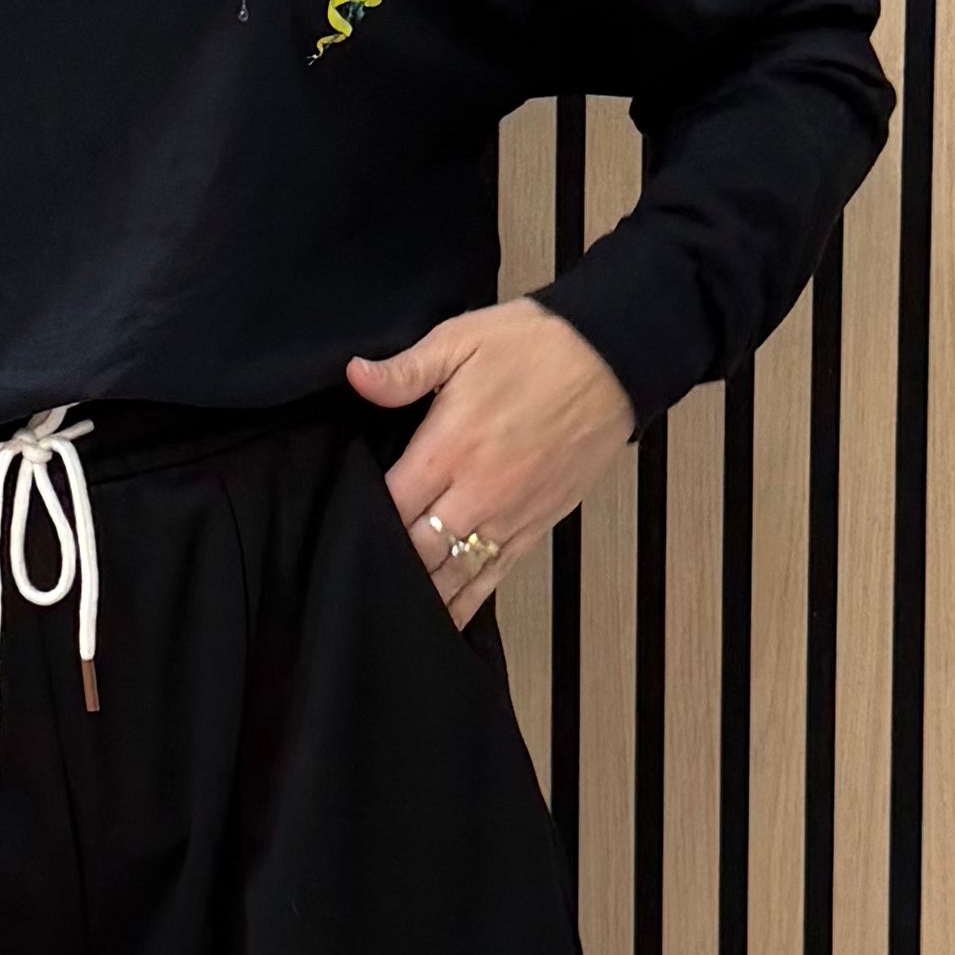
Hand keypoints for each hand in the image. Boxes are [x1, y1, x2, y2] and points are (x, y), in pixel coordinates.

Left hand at [344, 297, 635, 626]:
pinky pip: (496, 574)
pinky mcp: (538, 523)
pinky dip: (469, 597)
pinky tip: (448, 614)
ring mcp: (511, 514)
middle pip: (420, 548)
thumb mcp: (460, 340)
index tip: (345, 519)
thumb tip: (356, 376)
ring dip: (426, 589)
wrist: (610, 360)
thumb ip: (405, 370)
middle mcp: (479, 491)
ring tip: (393, 609)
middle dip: (390, 559)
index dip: (365, 517)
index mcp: (450, 447)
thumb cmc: (536, 346)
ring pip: (456, 573)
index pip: (393, 503)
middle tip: (362, 568)